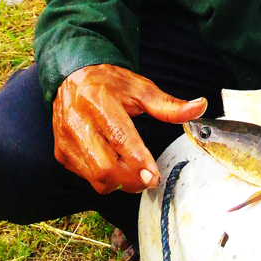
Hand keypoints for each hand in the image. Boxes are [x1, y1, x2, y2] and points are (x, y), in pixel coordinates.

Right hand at [52, 64, 206, 193]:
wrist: (72, 78)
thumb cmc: (109, 84)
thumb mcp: (140, 88)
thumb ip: (169, 104)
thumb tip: (199, 107)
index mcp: (98, 102)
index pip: (119, 136)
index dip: (137, 159)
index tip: (153, 175)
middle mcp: (78, 122)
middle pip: (103, 166)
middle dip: (130, 180)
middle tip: (149, 180)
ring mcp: (66, 140)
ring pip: (94, 177)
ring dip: (119, 183)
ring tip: (136, 175)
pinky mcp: (61, 153)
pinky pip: (85, 177)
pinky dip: (104, 178)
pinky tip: (116, 166)